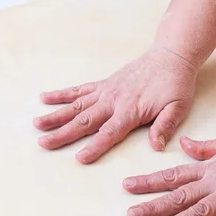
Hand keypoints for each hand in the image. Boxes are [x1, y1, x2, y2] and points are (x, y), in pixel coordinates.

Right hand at [34, 45, 197, 163]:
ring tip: (37, 124)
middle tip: (44, 143)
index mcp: (131, 111)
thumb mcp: (178, 107)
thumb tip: (157, 146)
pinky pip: (78, 90)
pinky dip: (61, 94)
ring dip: (55, 115)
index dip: (95, 146)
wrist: (170, 56)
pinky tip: (44, 98)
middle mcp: (113, 101)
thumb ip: (165, 126)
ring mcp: (105, 91)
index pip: (109, 132)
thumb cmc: (175, 85)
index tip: (79, 158)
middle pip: (85, 120)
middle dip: (63, 133)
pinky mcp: (102, 84)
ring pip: (75, 106)